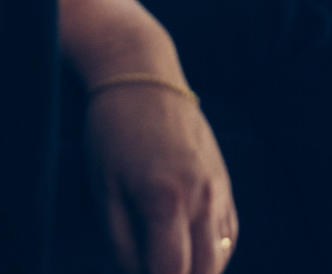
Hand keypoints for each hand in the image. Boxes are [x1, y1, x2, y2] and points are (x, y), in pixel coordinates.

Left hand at [86, 83, 237, 273]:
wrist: (144, 75)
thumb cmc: (113, 132)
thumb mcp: (102, 190)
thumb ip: (121, 244)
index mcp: (167, 200)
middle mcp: (202, 197)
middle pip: (204, 272)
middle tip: (154, 271)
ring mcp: (219, 188)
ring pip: (220, 257)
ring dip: (198, 272)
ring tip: (168, 266)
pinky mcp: (225, 181)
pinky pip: (229, 234)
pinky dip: (212, 254)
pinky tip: (190, 255)